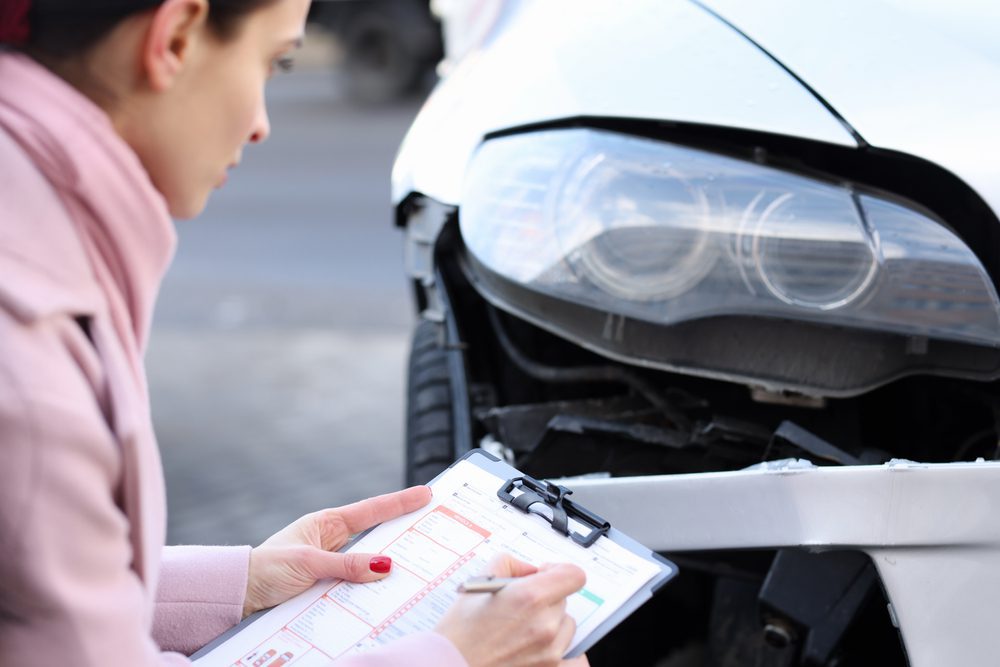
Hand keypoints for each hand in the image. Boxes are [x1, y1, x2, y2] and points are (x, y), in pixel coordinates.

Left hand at [242, 486, 431, 616]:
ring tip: (417, 563)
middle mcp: (332, 541)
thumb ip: (346, 565)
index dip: (399, 503)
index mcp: (326, 524)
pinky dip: (371, 587)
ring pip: (368, 561)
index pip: (371, 511)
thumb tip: (384, 565)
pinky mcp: (328, 584)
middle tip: (434, 525)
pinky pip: (357, 583)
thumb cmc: (265, 570)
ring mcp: (332, 562)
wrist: (238, 595)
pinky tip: (385, 592)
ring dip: (387, 565)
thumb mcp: (307, 564)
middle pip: (376, 534)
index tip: (425, 494)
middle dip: (403, 530)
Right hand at [436, 555, 588, 666]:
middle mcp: (545, 623)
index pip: (573, 575)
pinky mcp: (549, 666)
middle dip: (546, 595)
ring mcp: (549, 649)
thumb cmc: (460, 631)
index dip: (559, 571)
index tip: (545, 574)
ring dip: (550, 619)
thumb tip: (530, 569)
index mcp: (530, 597)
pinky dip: (552, 642)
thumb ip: (510, 564)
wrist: (451, 664)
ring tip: (522, 624)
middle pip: (565, 597)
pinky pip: (565, 648)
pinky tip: (528, 640)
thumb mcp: (479, 581)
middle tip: (521, 602)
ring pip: (565, 622)